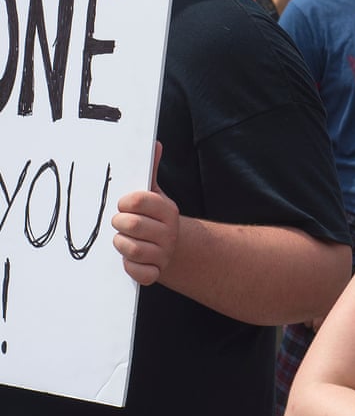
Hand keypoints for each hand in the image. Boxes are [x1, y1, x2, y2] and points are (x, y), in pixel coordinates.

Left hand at [111, 143, 178, 284]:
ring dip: (121, 245)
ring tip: (123, 239)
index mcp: (167, 209)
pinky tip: (129, 259)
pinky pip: (139, 272)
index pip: (139, 201)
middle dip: (119, 224)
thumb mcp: (155, 194)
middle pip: (132, 225)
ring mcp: (163, 253)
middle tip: (120, 223)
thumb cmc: (155, 217)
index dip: (124, 203)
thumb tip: (154, 143)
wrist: (173, 247)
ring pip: (132, 249)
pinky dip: (130, 266)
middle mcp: (169, 231)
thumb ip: (150, 171)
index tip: (123, 204)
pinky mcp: (156, 272)